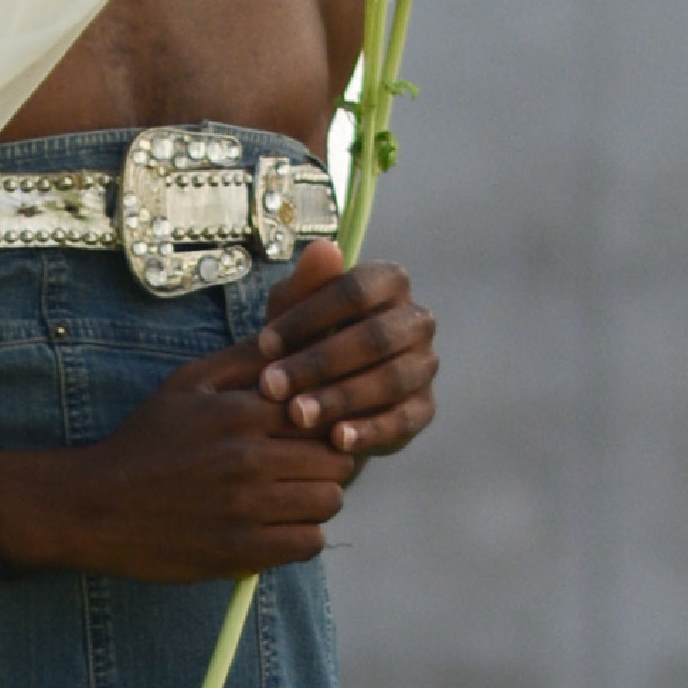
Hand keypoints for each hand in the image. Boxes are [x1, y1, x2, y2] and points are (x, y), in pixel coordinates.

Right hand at [11, 332, 367, 579]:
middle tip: (303, 470)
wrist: (91, 506)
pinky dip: (301, 537)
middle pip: (336, 460)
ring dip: (316, 501)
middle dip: (326, 463)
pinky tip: (277, 528)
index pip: (325, 412)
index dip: (326, 423)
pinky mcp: (240, 550)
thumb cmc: (143, 442)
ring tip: (289, 500)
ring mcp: (245, 507)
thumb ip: (243, 358)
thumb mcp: (185, 384)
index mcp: (240, 412)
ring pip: (329, 501)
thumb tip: (293, 337)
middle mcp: (247, 458)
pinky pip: (309, 543)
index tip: (310, 435)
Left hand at [254, 241, 434, 462]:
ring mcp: (424, 364)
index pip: (356, 290)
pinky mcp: (424, 407)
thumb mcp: (291, 313)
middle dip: (318, 362)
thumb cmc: (303, 339)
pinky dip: (370, 430)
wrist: (319, 391)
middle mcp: (416, 320)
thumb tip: (324, 247)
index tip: (262, 344)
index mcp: (390, 283)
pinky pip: (404, 419)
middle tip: (271, 386)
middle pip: (375, 337)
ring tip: (296, 415)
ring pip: (390, 379)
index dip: (308, 316)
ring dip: (340, 397)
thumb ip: (303, 286)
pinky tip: (336, 439)